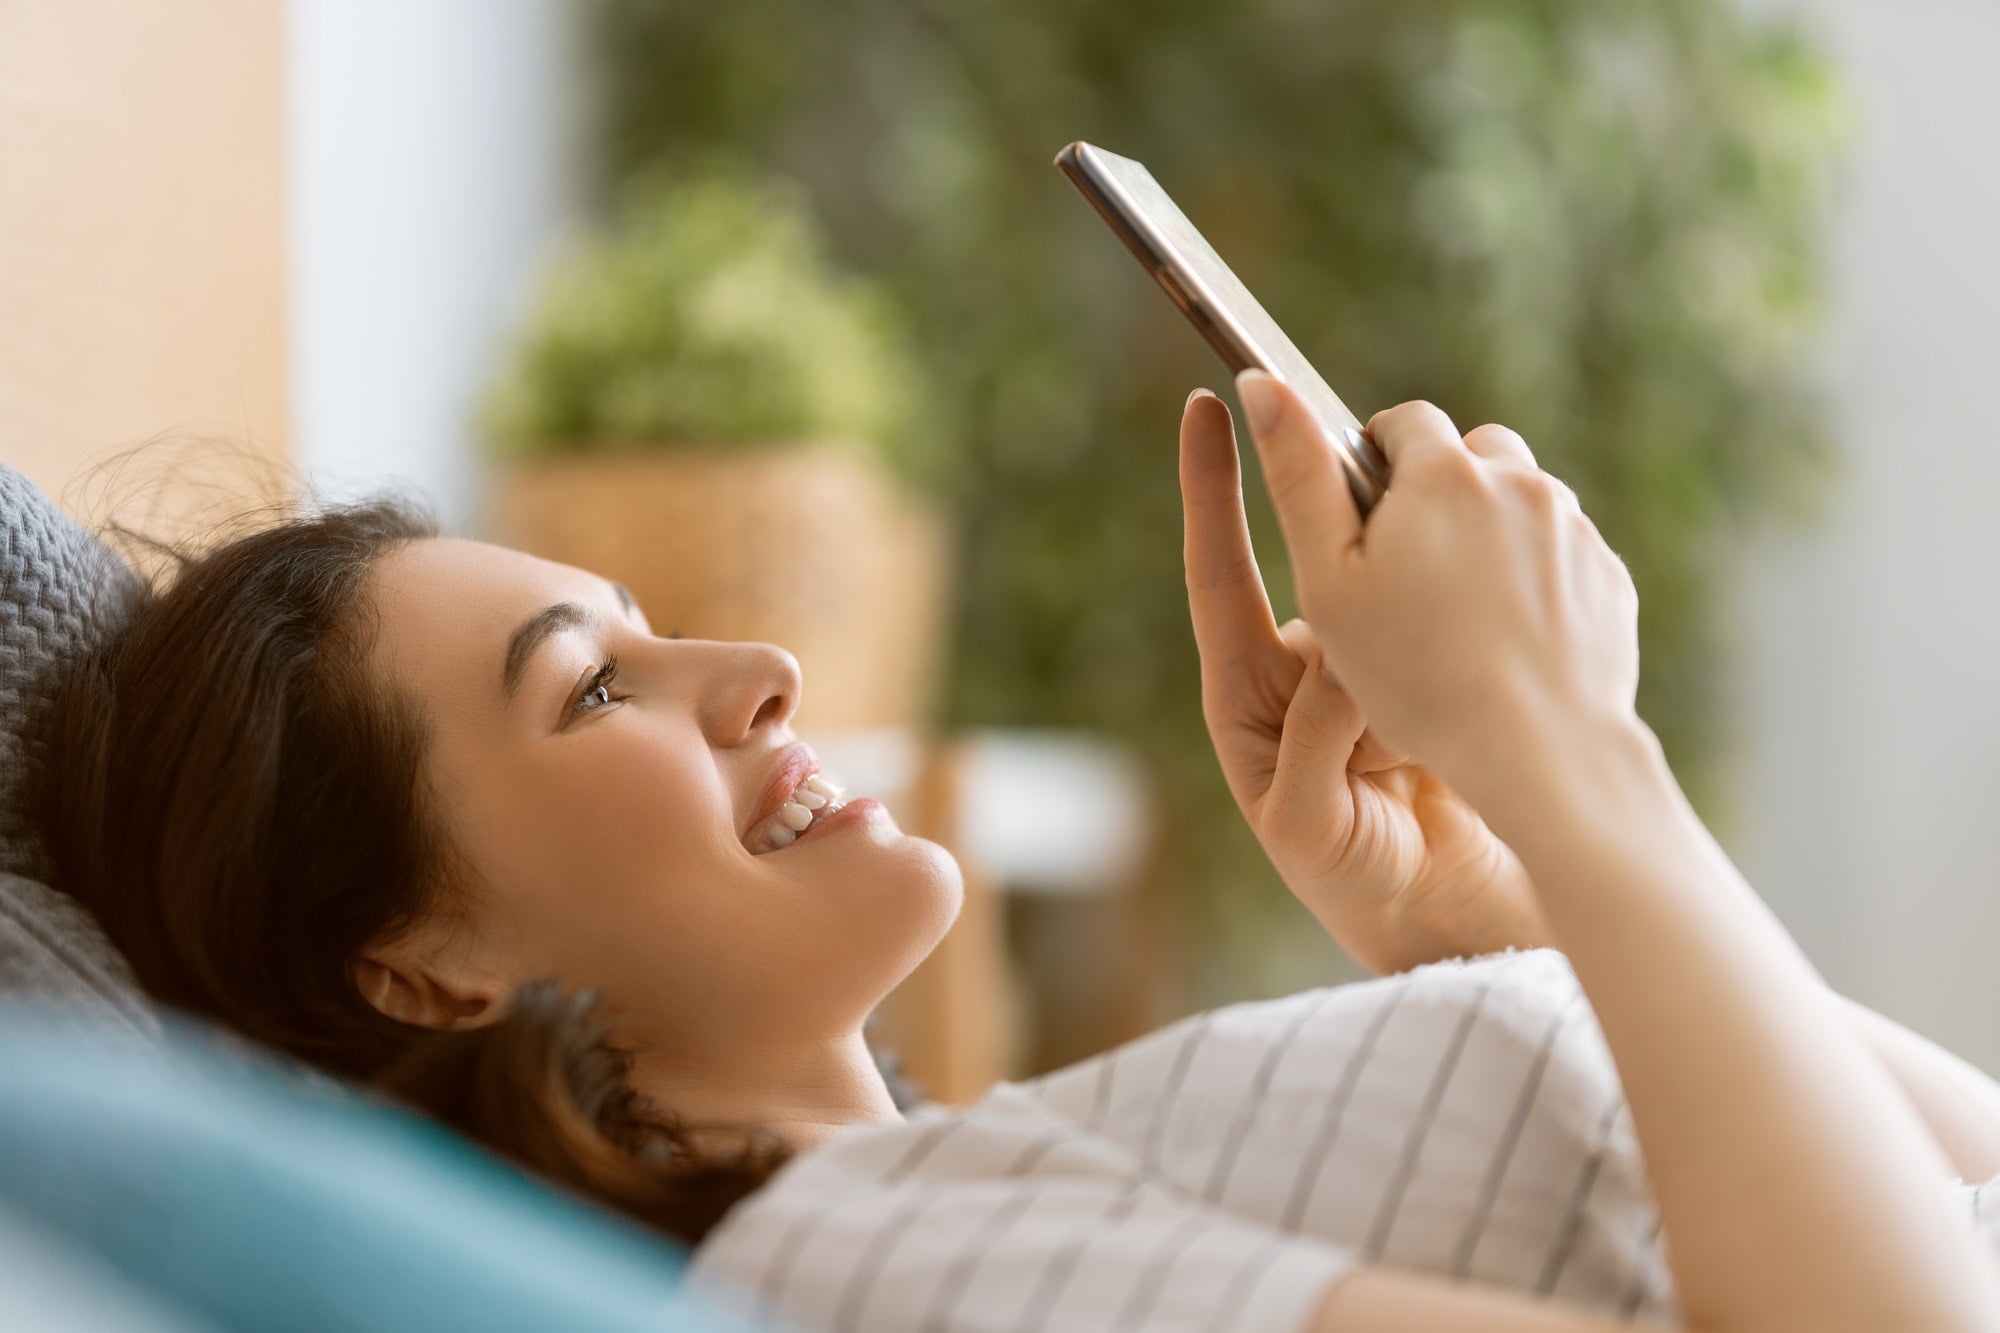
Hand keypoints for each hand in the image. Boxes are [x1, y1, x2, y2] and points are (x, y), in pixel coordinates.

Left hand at [1180, 389, 1554, 974]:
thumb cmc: (1358, 887)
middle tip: (1374, 560)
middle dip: (1346, 546)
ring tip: (1416, 710)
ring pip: (1390, 593)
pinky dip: (1458, 628)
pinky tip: (1483, 661)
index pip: (1220, 574)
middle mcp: (1307, 669)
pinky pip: (1440, 626)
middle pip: (1318, 568)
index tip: (1207, 408)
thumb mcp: (1312, 825)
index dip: (1210, 492)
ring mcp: (1375, 666)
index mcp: (1250, 696)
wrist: (1452, 925)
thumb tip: (1337, 663)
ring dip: (1411, 603)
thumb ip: (1314, 742)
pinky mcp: (1438, 674)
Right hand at [1230, 371, 1641, 800]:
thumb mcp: (1329, 580)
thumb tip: (1261, 381)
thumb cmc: (1413, 674)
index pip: (1404, 421)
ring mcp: (1573, 529)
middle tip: (1408, 572)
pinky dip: (1534, 577)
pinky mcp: (1608, 577)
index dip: (1375, 462)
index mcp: (1443, 474)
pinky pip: (1561, 553)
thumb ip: (1298, 476)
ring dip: (1490, 532)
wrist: (1538, 751)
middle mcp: (1519, 481)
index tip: (1364, 522)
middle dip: (1441, 491)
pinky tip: (1507, 638)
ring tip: (1459, 612)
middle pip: (1472, 451)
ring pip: (1522, 500)